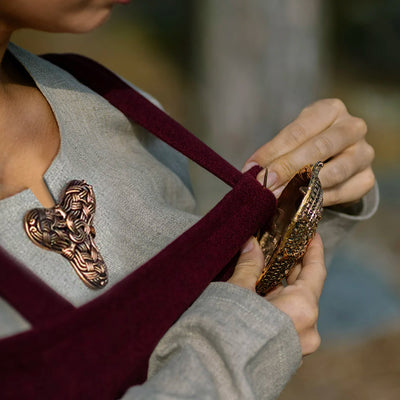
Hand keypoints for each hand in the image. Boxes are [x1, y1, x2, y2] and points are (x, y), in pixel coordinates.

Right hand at [228, 234, 325, 355]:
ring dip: (283, 285)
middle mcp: (307, 328)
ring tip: (268, 266)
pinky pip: (289, 320)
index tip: (312, 234)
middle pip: (305, 288)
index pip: (316, 271)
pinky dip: (279, 303)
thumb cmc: (227, 331)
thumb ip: (249, 266)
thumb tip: (252, 244)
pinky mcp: (286, 352)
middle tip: (284, 245)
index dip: (314, 249)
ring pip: (296, 305)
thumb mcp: (237, 291)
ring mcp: (299, 343)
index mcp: (302, 309)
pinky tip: (262, 290)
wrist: (215, 372)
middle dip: (293, 265)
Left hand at [242, 99, 374, 206]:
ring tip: (279, 197)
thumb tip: (250, 171)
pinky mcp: (366, 179)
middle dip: (288, 168)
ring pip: (335, 171)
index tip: (253, 170)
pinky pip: (342, 192)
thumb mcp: (291, 141)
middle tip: (266, 186)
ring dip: (304, 186)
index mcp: (330, 110)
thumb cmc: (307, 144)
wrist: (336, 158)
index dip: (273, 152)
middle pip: (319, 148)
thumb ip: (274, 154)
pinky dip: (319, 200)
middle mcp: (352, 128)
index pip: (298, 131)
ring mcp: (363, 153)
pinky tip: (299, 204)